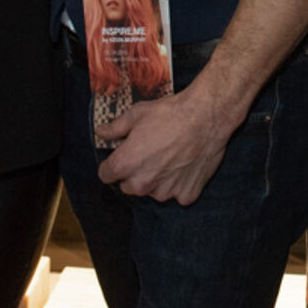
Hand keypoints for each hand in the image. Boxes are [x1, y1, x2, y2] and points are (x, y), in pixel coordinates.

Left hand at [95, 87, 234, 204]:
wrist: (206, 116)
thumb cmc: (170, 113)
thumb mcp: (137, 114)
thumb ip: (115, 128)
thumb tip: (101, 132)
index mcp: (125, 164)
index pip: (105, 175)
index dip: (112, 164)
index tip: (122, 156)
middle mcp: (142, 183)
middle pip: (128, 186)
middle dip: (134, 173)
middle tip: (150, 153)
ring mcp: (165, 192)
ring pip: (153, 191)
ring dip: (157, 180)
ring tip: (171, 157)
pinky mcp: (186, 195)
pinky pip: (176, 194)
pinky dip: (179, 184)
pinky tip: (185, 165)